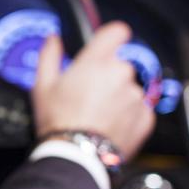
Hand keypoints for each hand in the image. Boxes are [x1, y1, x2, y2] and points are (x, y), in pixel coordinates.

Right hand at [31, 21, 154, 161]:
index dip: (113, 35)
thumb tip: (53, 39)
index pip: (117, 32)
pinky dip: (128, 115)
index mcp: (96, 62)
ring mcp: (135, 96)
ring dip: (118, 96)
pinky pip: (139, 109)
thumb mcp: (43, 85)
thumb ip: (49, 55)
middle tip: (90, 93)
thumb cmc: (58, 121)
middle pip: (120, 64)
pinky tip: (109, 125)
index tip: (109, 42)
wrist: (76, 156)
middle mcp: (120, 74)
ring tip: (98, 114)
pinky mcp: (145, 117)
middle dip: (108, 75)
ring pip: (129, 88)